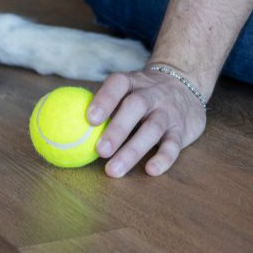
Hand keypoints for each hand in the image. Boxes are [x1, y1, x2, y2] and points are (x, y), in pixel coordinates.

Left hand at [86, 68, 207, 177]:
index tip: (89, 119)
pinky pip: (174, 145)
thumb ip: (102, 103)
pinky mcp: (182, 130)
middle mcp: (151, 94)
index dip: (104, 100)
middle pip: (135, 107)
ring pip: (152, 129)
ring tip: (114, 170)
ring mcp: (167, 112)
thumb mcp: (126, 88)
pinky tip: (151, 170)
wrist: (186, 84)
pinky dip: (164, 158)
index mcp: (131, 82)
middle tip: (100, 151)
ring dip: (132, 150)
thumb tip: (66, 124)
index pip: (117, 85)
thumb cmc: (142, 93)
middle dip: (117, 129)